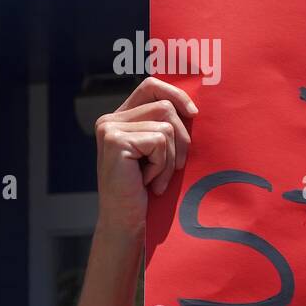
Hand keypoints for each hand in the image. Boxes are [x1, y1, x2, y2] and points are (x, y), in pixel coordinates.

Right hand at [94, 77, 197, 234]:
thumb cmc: (147, 188)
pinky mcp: (115, 141)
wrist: (126, 219)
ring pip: (166, 127)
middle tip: (174, 167)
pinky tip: (148, 181)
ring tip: (156, 177)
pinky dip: (162, 165)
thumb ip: (167, 127)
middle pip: (166, 107)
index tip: (194, 113)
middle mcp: (110, 119)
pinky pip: (160, 142)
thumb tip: (195, 107)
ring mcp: (110, 129)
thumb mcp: (160, 152)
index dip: (177, 94)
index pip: (151, 86)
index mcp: (121, 117)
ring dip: (171, 158)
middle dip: (181, 139)